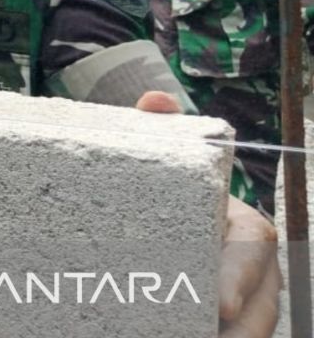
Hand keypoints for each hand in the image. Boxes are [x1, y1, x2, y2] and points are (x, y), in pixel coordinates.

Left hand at [133, 91, 279, 336]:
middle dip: (244, 329)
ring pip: (253, 327)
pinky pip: (232, 335)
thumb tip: (156, 102)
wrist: (151, 228)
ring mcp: (246, 301)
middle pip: (263, 303)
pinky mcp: (228, 323)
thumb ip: (162, 133)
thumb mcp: (161, 165)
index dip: (240, 277)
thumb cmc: (166, 196)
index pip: (255, 248)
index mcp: (243, 225)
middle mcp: (254, 267)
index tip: (217, 304)